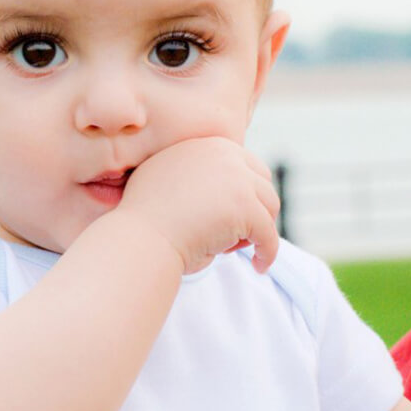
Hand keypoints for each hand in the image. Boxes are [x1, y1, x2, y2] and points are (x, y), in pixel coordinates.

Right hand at [115, 137, 279, 274]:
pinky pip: (268, 234)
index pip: (245, 165)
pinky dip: (267, 252)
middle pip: (263, 183)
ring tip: (232, 248)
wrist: (140, 238)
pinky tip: (259, 265)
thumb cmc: (147, 219)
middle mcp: (224, 154)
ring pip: (269, 207)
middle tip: (235, 235)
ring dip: (257, 229)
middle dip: (255, 210)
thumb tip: (221, 193)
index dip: (244, 193)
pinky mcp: (245, 207)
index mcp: (206, 145)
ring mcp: (237, 179)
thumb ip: (197, 177)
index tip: (234, 217)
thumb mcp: (169, 181)